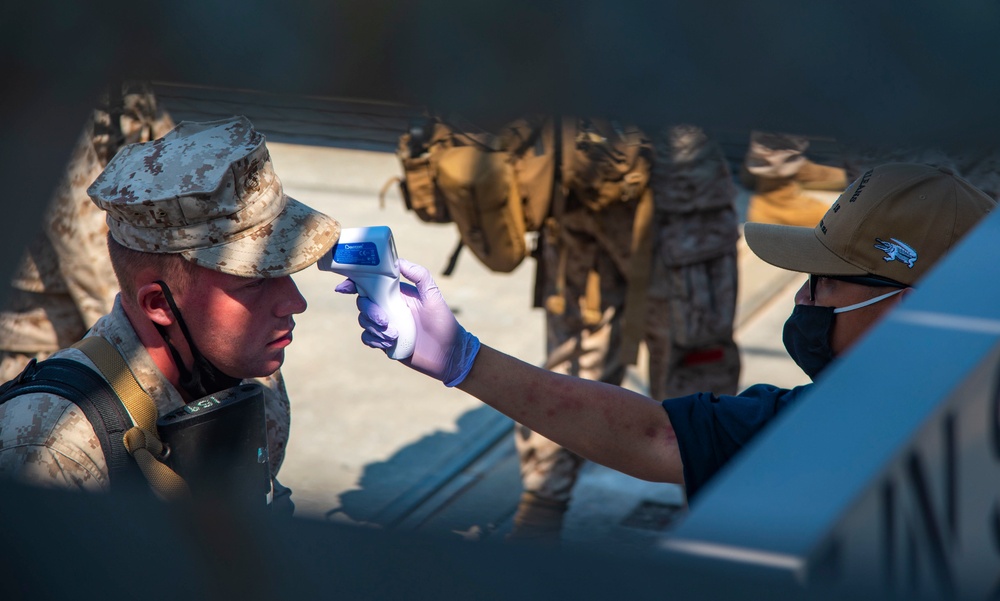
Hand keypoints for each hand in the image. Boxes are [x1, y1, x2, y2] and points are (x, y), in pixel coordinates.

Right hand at [335, 259, 479, 386]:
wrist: (449, 354)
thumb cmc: (444, 323)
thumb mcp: (433, 296)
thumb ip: (419, 275)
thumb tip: (397, 262)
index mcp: (397, 293)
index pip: (370, 283)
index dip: (354, 283)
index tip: (343, 288)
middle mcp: (389, 307)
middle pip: (363, 302)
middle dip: (369, 310)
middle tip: (385, 320)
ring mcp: (386, 325)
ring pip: (363, 321)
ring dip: (374, 327)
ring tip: (394, 335)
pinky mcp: (385, 342)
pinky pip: (367, 338)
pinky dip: (373, 339)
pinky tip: (388, 342)